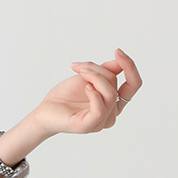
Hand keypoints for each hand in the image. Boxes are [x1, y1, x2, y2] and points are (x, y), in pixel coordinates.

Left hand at [0, 48, 142, 167]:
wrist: (44, 111)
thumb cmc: (64, 96)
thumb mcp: (87, 77)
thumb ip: (106, 70)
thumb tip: (121, 61)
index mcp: (113, 101)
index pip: (133, 84)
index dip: (130, 67)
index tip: (117, 51)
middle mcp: (111, 113)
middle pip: (119, 85)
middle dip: (101, 70)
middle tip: (82, 66)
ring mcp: (101, 121)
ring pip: (110, 93)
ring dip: (94, 77)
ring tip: (79, 72)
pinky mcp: (89, 126)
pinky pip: (100, 108)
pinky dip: (94, 93)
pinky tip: (85, 87)